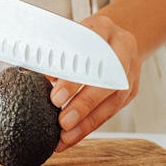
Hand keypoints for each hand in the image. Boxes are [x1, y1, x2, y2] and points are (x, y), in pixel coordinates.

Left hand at [48, 15, 140, 149]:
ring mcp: (131, 70)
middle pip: (107, 80)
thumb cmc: (82, 36)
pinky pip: (112, 111)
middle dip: (84, 104)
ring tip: (65, 138)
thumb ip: (54, 54)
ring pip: (114, 100)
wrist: (114, 35)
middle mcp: (122, 48)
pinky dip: (91, 125)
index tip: (56, 97)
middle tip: (62, 122)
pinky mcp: (132, 90)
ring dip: (88, 122)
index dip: (75, 77)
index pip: (90, 53)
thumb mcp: (68, 34)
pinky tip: (72, 137)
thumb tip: (33, 79)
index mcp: (103, 28)